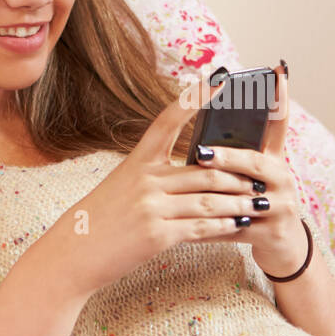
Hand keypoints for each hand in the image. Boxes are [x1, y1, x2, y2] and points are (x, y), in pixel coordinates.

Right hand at [45, 76, 267, 298]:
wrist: (73, 255)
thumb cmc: (99, 221)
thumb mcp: (122, 187)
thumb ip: (155, 178)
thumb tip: (195, 173)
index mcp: (137, 162)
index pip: (168, 120)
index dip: (195, 98)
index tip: (219, 80)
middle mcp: (146, 180)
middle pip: (206, 170)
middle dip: (239, 176)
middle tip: (261, 177)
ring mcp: (152, 207)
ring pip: (210, 200)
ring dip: (240, 203)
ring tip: (259, 204)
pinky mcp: (158, 235)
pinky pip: (202, 227)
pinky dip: (225, 226)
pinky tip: (240, 226)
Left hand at [193, 62, 306, 278]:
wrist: (282, 248)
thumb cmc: (257, 205)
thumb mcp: (254, 177)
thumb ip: (237, 154)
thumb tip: (203, 133)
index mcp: (274, 159)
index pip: (279, 122)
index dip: (280, 98)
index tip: (278, 70)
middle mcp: (282, 177)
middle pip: (256, 162)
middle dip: (228, 157)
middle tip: (201, 152)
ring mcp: (281, 205)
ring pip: (245, 197)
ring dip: (216, 196)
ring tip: (190, 191)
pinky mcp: (273, 232)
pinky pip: (236, 229)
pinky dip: (213, 230)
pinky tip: (190, 230)